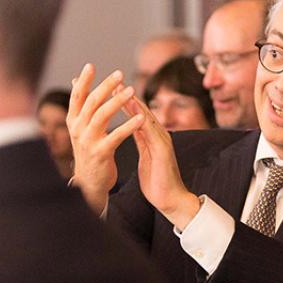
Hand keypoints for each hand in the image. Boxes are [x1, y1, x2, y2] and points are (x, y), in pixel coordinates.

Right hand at [67, 63, 144, 212]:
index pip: (77, 96)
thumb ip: (81, 106)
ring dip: (117, 102)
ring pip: (101, 115)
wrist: (90, 183)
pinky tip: (141, 118)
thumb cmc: (90, 152)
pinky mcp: (101, 153)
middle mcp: (77, 129)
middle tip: (119, 73)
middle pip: (91, 102)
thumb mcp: (81, 127)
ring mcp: (88, 141)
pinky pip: (116, 136)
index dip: (84, 80)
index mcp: (73, 121)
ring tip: (132, 91)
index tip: (91, 65)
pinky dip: (129, 126)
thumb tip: (75, 80)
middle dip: (105, 86)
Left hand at [121, 96, 199, 228]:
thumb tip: (133, 130)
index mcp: (153, 138)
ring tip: (121, 90)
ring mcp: (163, 141)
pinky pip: (151, 131)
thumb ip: (141, 142)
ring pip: (146, 118)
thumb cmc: (158, 182)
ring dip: (133, 103)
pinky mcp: (163, 150)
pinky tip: (134, 111)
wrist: (171, 200)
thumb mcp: (146, 158)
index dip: (124, 102)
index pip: (137, 116)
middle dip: (127, 96)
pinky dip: (142, 119)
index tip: (110, 90)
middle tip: (113, 82)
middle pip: (142, 111)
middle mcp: (159, 136)